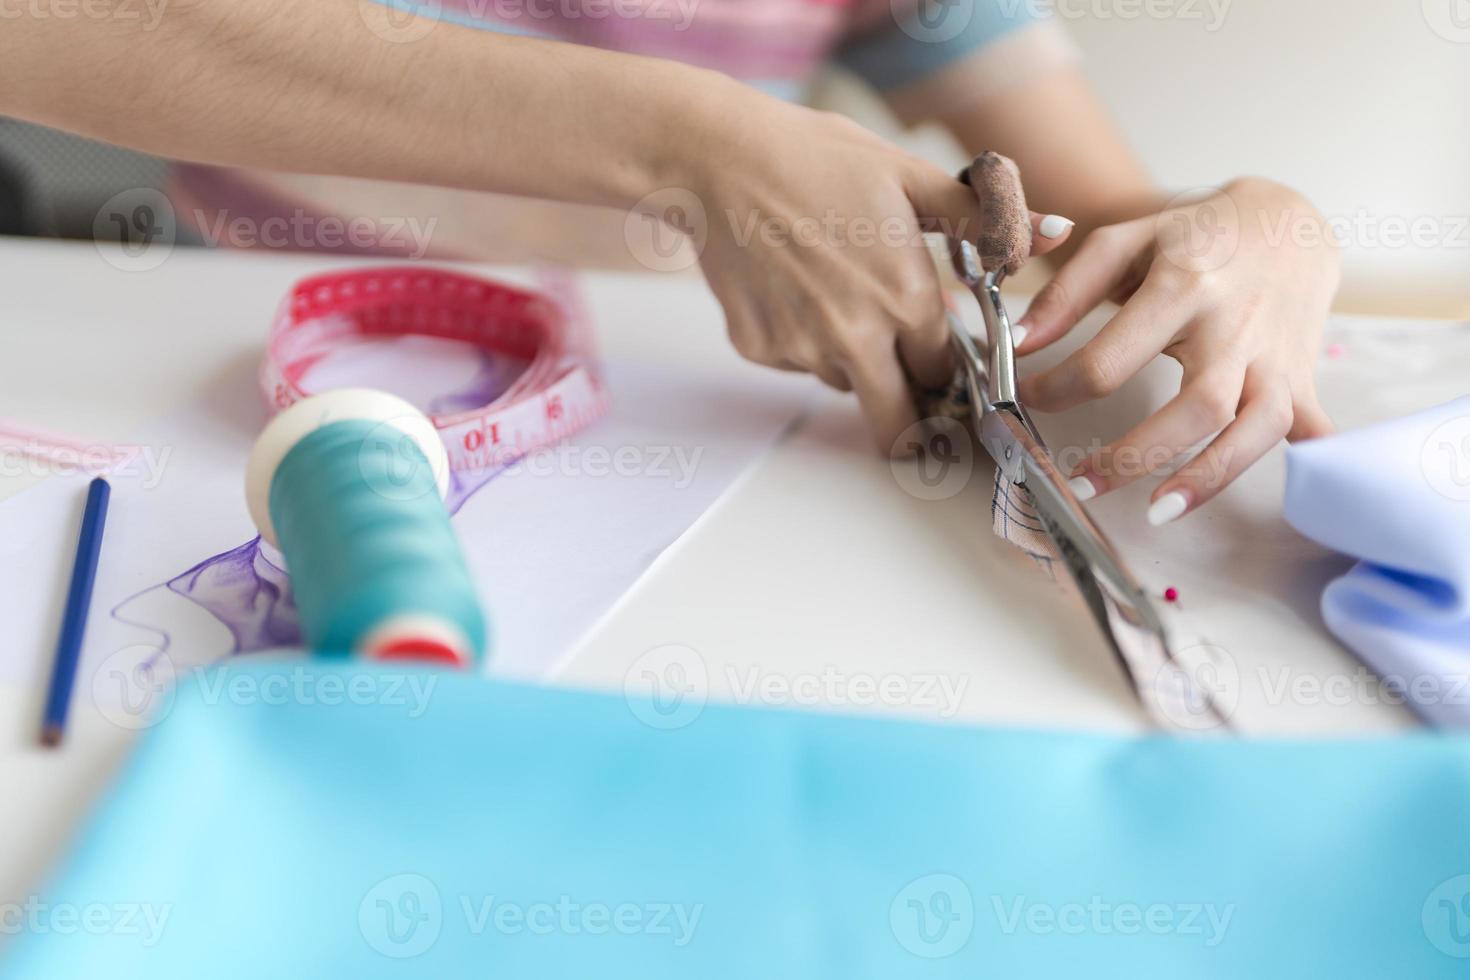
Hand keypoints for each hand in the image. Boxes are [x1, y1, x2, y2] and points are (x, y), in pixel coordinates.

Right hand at [666, 83, 1073, 453]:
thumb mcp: (910, 177)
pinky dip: (805, 341)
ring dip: (854, 360)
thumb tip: (1054, 233)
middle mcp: (853, 336)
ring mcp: (800, 348)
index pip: (946, 375)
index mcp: (904, 298)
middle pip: (897, 424)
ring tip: (838, 293)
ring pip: (845, 383)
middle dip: (913, 418)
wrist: (720, 160)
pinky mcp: (758, 349)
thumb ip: (985, 219)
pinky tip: (796, 288)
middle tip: (913, 396)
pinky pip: (797, 364)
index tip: (945, 359)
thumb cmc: (817, 159)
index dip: (949, 369)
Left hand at [1014, 178, 1339, 522]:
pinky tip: (1282, 498)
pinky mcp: (1303, 378)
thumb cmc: (1195, 235)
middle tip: (1082, 484)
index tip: (1028, 401)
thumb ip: (1067, 291)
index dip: (1059, 389)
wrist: (1288, 219)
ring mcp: (1277, 357)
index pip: (1111, 357)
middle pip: (1197, 405)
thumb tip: (1018, 343)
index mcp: (1184, 286)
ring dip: (1211, 476)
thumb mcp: (1125, 241)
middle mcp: (1236, 326)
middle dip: (1136, 454)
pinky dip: (1307, 465)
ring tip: (1158, 513)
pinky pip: (1311, 430)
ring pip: (1256, 427)